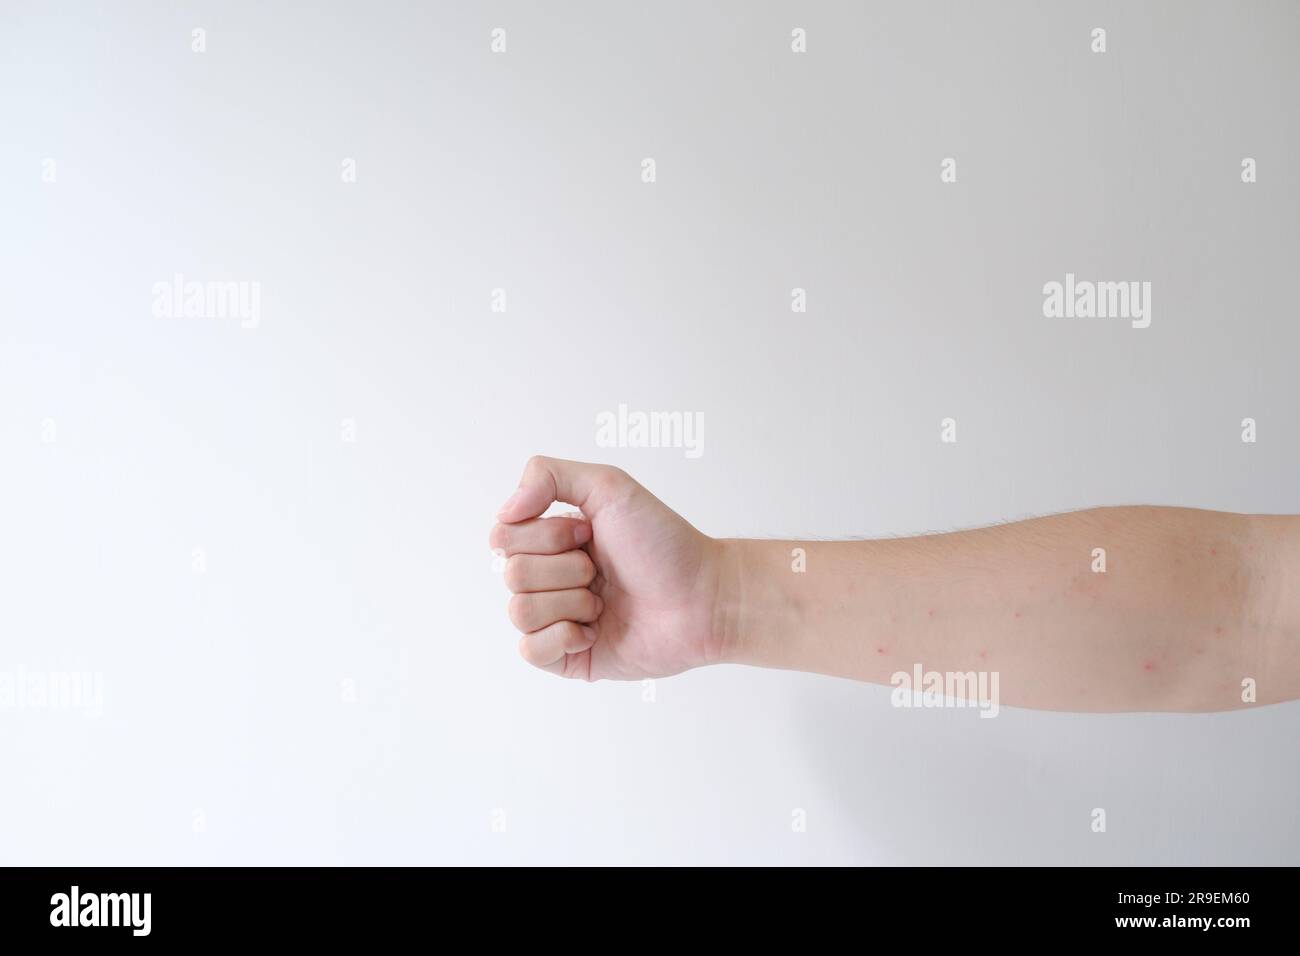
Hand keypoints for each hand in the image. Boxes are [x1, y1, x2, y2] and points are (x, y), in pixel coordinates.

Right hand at [490, 456, 725, 680]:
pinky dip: (563, 638)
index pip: (504, 536)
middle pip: (512, 574)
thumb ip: (547, 474)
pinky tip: (595, 631)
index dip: (546, 536)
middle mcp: (550, 578)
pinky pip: (530, 651)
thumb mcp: (608, 485)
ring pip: (520, 612)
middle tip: (603, 570)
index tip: (589, 535)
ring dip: (570, 603)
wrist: (703, 597)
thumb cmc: (665, 542)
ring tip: (605, 602)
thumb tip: (504, 511)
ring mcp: (557, 619)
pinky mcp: (568, 657)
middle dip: (565, 569)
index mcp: (552, 540)